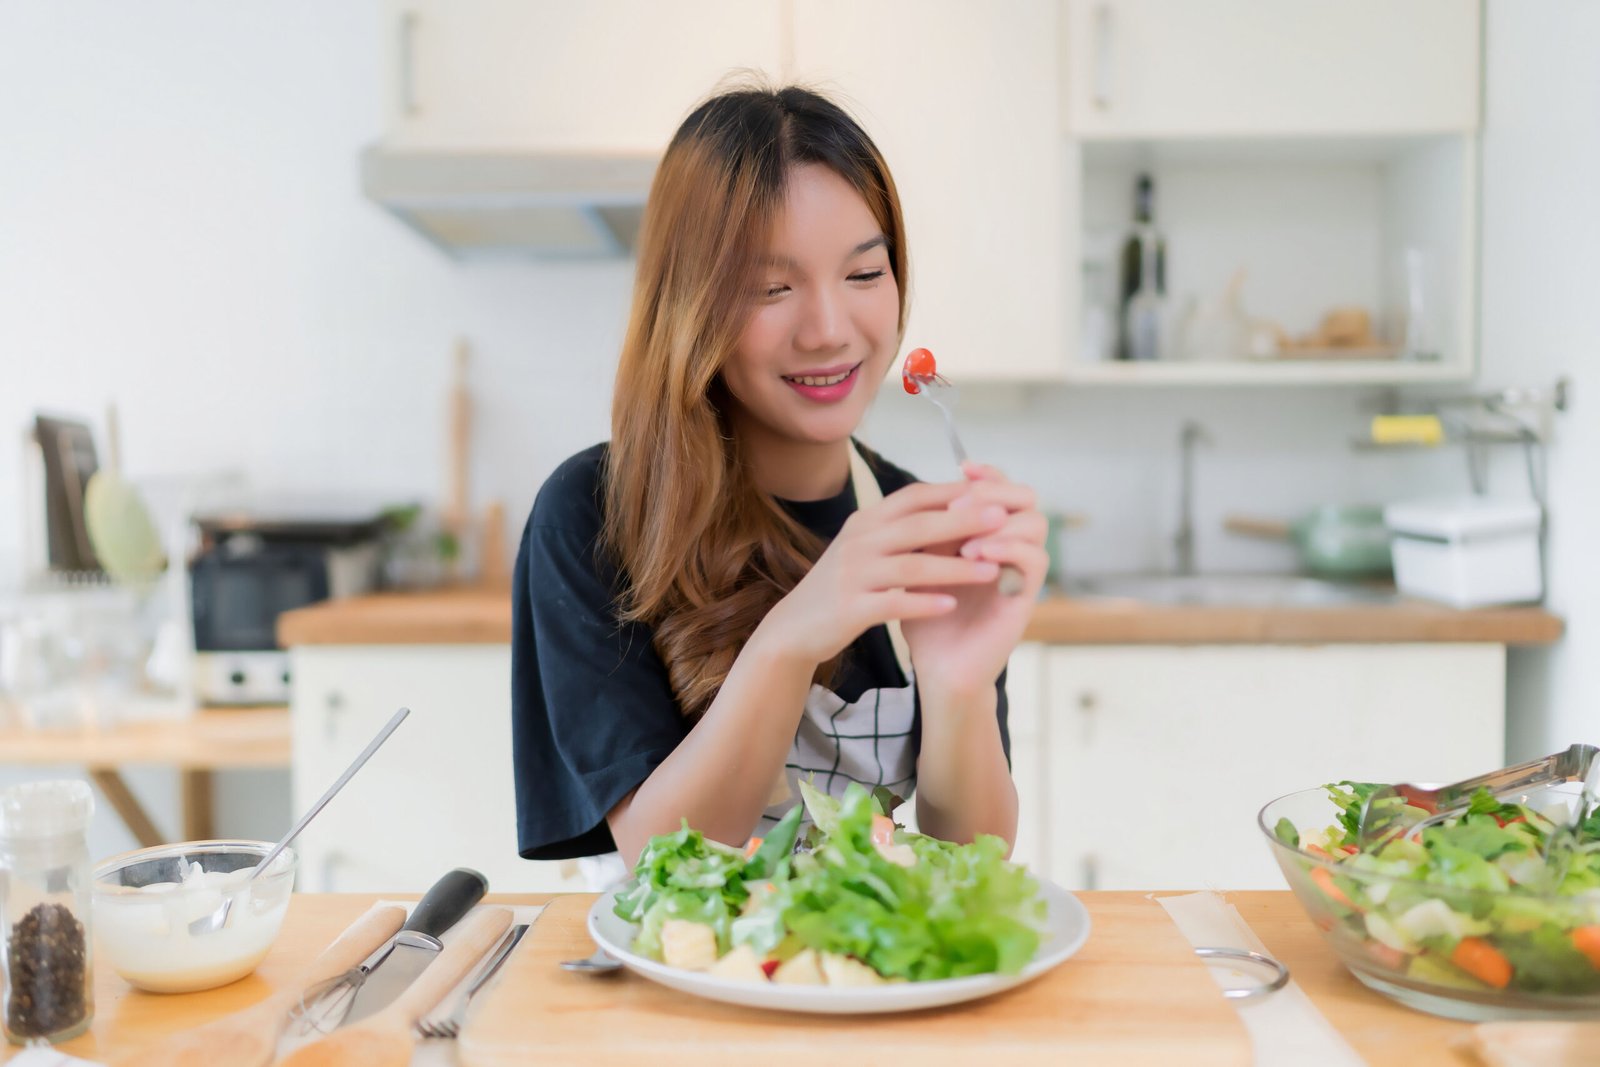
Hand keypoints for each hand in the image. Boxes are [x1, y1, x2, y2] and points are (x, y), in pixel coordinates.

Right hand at [756, 480, 1011, 667]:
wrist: (796, 626)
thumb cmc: (843, 585)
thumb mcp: (867, 547)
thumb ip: (902, 528)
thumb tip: (955, 505)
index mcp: (866, 521)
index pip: (915, 497)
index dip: (955, 493)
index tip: (994, 492)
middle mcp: (859, 541)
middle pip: (918, 525)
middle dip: (964, 521)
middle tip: (1003, 519)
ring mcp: (853, 574)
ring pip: (912, 566)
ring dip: (955, 567)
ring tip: (992, 570)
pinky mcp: (850, 608)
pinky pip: (894, 603)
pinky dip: (924, 603)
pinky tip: (952, 606)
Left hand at [900, 463, 1047, 698]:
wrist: (937, 664)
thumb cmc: (928, 614)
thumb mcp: (922, 564)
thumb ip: (929, 529)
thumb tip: (922, 488)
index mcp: (986, 534)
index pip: (1000, 488)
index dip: (988, 473)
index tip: (962, 467)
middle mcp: (1009, 548)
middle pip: (1025, 497)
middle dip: (995, 491)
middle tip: (961, 505)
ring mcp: (1020, 571)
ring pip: (1035, 523)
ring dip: (999, 523)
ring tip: (965, 543)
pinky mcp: (1026, 595)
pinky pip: (1036, 559)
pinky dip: (1009, 549)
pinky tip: (978, 555)